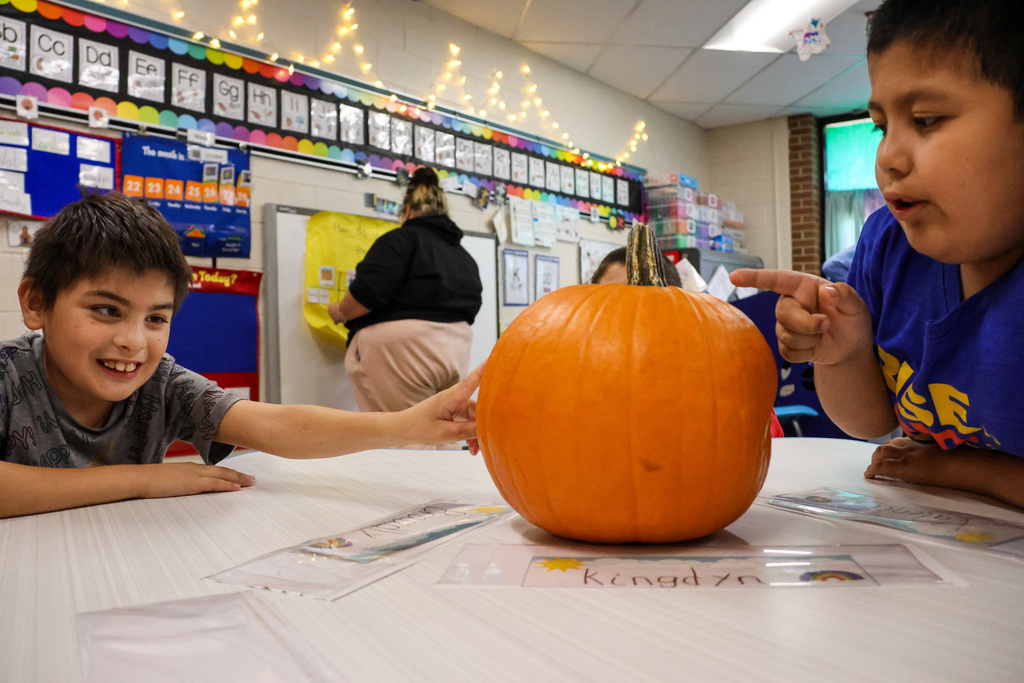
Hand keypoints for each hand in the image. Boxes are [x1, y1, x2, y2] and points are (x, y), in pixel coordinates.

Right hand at [135, 461, 255, 498]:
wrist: (139, 478)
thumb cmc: (149, 481)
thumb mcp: (168, 482)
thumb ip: (179, 484)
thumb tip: (183, 490)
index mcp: (190, 469)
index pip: (214, 471)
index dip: (228, 474)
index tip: (239, 477)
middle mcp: (195, 469)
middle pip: (222, 471)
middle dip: (238, 476)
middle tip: (252, 480)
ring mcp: (194, 475)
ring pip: (222, 476)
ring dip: (238, 479)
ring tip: (250, 483)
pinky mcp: (192, 483)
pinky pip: (214, 484)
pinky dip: (227, 485)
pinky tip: (237, 488)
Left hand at [399, 362, 482, 452]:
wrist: (400, 430)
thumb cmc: (418, 428)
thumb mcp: (444, 433)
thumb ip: (466, 431)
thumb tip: (486, 428)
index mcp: (452, 397)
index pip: (474, 380)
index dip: (487, 369)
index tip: (498, 357)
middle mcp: (455, 398)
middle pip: (479, 407)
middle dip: (485, 424)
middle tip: (490, 439)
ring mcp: (454, 406)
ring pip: (475, 418)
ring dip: (477, 433)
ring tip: (475, 450)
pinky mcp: (453, 414)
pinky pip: (468, 423)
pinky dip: (470, 435)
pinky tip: (471, 449)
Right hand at [729, 268, 872, 365]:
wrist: (850, 346)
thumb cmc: (852, 319)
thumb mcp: (857, 305)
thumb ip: (845, 294)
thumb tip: (827, 291)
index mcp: (803, 287)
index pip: (776, 280)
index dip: (754, 278)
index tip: (734, 277)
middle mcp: (790, 304)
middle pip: (782, 314)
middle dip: (807, 325)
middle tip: (827, 325)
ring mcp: (785, 325)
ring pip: (786, 335)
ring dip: (810, 340)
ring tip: (823, 335)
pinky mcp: (785, 344)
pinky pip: (788, 352)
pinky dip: (806, 354)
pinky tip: (816, 348)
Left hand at [865, 437, 1023, 507]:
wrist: (968, 465)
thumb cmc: (968, 459)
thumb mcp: (952, 450)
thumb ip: (940, 451)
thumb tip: (943, 458)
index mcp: (924, 441)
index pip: (901, 440)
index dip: (892, 447)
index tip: (890, 452)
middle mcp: (913, 445)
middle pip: (888, 446)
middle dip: (880, 454)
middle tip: (877, 463)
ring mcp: (907, 456)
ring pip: (881, 453)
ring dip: (874, 461)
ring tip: (872, 469)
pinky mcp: (904, 468)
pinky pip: (881, 467)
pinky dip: (872, 470)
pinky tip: (869, 476)